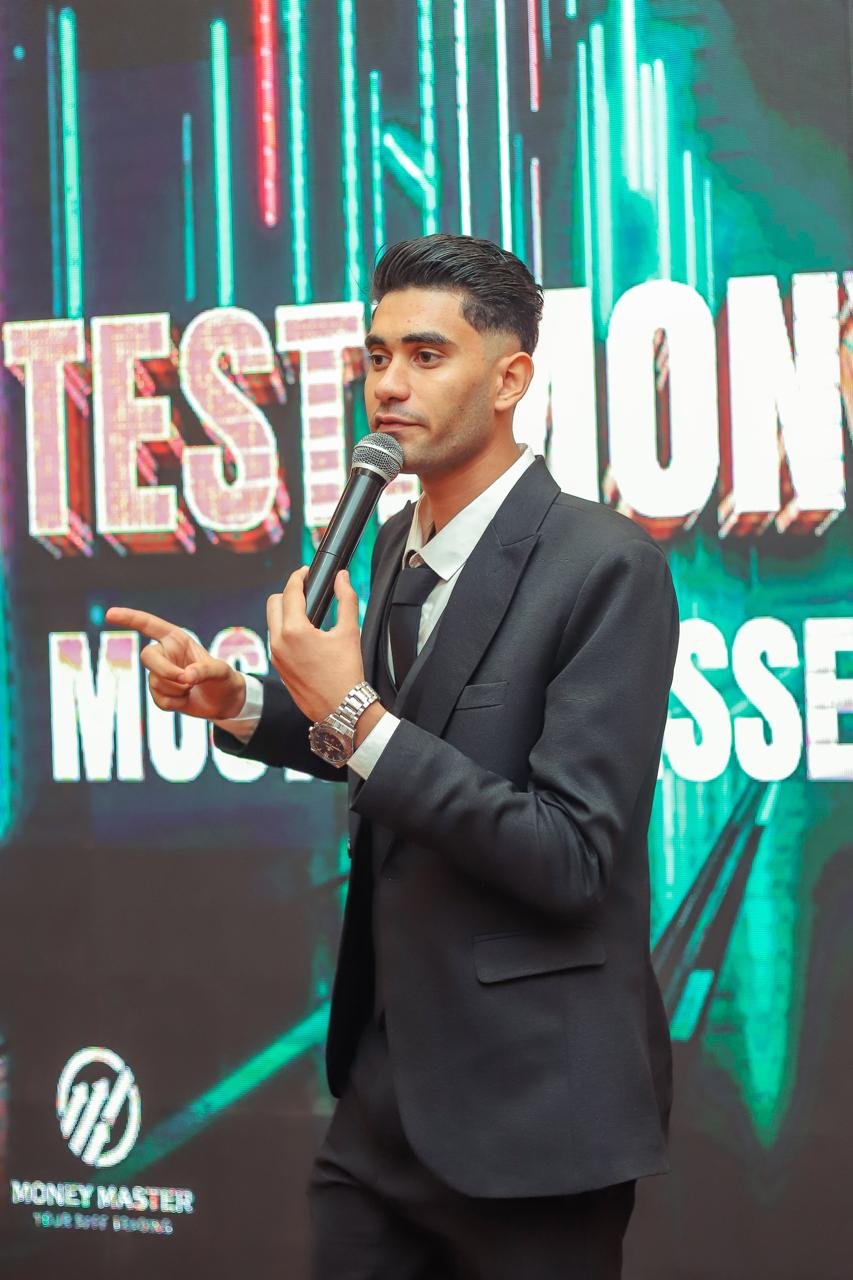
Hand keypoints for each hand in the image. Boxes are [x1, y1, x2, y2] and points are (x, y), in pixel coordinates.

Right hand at [104, 607, 245, 720]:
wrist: (224, 702)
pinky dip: (175, 703)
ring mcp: (160, 673)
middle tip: (187, 681)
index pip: (149, 625)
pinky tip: (186, 699)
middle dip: (165, 671)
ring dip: (177, 689)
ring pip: (155, 681)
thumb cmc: (225, 680)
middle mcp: (166, 653)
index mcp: (177, 639)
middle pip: (147, 657)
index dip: (129, 618)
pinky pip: (158, 699)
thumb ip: (206, 670)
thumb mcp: (222, 672)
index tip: (110, 614)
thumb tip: (185, 676)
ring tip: (193, 688)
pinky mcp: (159, 692)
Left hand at [267, 568, 367, 722]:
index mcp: (295, 631)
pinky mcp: (278, 667)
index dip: (298, 577)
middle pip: (274, 602)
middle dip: (288, 592)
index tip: (306, 572)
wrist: (341, 709)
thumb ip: (346, 599)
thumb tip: (342, 578)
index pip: (290, 592)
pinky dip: (285, 630)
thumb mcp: (349, 632)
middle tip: (306, 591)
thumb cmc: (346, 675)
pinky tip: (303, 634)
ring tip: (306, 612)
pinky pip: (275, 639)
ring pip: (272, 621)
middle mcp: (279, 642)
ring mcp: (275, 656)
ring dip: (285, 611)